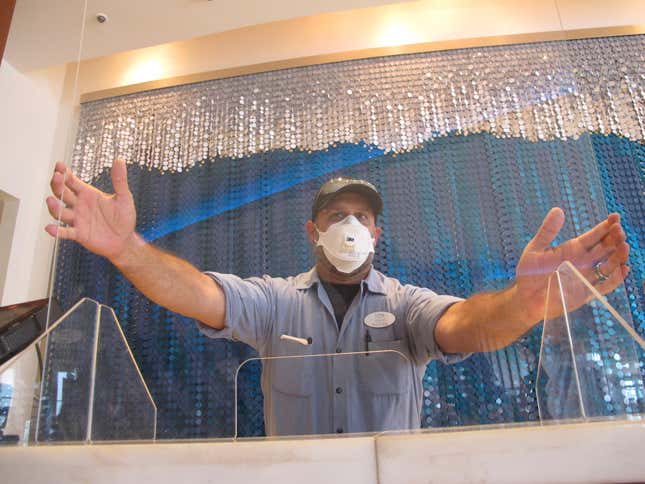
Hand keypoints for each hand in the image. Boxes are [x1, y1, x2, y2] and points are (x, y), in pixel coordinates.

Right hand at [45, 160, 136, 262]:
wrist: (125, 240)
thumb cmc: (124, 217)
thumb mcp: (124, 197)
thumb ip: (119, 180)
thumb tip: (119, 160)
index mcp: (88, 194)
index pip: (71, 181)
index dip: (64, 173)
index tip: (59, 165)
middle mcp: (79, 205)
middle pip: (62, 193)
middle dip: (58, 185)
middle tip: (57, 177)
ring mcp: (77, 220)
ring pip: (60, 212)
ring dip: (54, 207)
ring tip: (51, 200)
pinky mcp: (79, 234)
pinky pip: (65, 232)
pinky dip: (57, 231)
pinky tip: (50, 228)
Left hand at [515, 208, 629, 322]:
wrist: (524, 298)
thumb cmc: (528, 272)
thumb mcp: (535, 249)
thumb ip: (547, 231)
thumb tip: (557, 210)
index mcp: (573, 248)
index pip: (594, 235)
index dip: (605, 226)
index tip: (615, 217)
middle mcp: (583, 261)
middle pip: (605, 248)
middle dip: (614, 239)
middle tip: (620, 231)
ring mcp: (586, 277)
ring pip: (608, 265)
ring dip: (618, 256)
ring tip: (624, 247)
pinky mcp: (586, 293)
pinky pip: (605, 286)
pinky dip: (615, 279)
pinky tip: (623, 270)